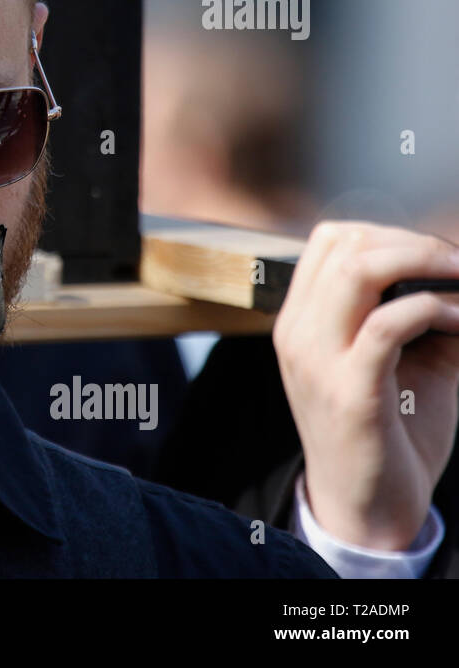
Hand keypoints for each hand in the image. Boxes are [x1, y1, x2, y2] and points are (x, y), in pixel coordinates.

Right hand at [274, 220, 458, 549]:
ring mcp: (317, 362)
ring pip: (357, 270)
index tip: (434, 260)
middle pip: (344, 243)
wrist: (367, 506)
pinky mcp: (351, 392)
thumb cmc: (389, 428)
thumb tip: (456, 269)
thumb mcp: (393, 359)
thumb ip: (413, 310)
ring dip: (424, 263)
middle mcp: (296, 334)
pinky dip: (435, 309)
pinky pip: (390, 323)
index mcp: (299, 322)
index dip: (389, 234)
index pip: (329, 241)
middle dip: (413, 243)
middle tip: (457, 268)